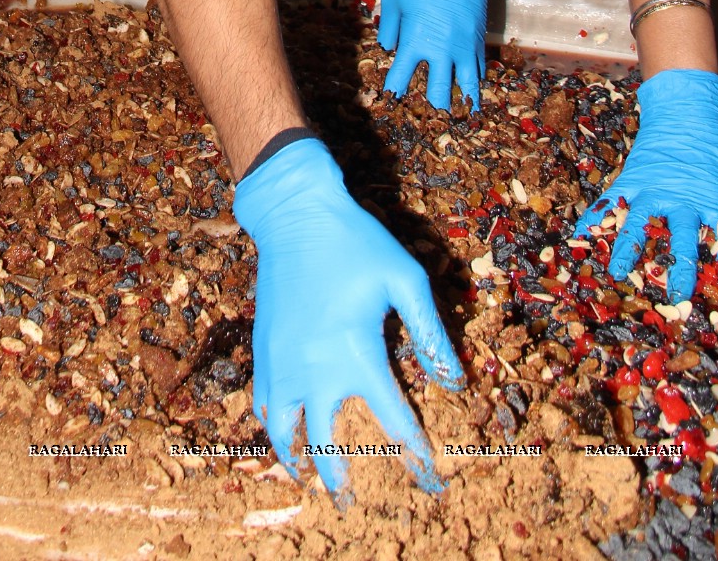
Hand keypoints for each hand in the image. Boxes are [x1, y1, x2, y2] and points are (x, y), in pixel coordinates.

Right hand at [234, 137, 462, 496]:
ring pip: (284, 433)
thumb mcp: (404, 278)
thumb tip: (454, 382)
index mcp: (356, 353)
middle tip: (353, 505)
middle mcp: (315, 367)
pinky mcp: (263, 348)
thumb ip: (430, 332)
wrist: (294, 213)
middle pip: (327, 445)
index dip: (416, 455)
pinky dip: (272, 427)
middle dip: (343, 480)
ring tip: (310, 481)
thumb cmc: (356, 242)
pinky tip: (283, 435)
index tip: (432, 478)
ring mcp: (283, 361)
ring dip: (298, 462)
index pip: (393, 422)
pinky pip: (263, 403)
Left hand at [379, 0, 489, 112]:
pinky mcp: (479, 36)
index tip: (391, 99)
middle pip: (439, 91)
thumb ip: (390, 27)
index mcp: (416, 41)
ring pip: (468, 85)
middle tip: (429, 118)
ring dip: (463, 102)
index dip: (395, 90)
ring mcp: (464, 45)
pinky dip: (477, 80)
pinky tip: (475, 88)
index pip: (402, 78)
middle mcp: (442, 49)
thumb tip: (391, 48)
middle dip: (433, 107)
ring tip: (462, 118)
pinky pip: (480, 67)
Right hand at [573, 68, 717, 301]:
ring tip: (617, 272)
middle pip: (682, 240)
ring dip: (629, 249)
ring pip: (640, 224)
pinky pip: (611, 201)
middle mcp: (680, 200)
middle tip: (675, 295)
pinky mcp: (632, 181)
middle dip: (678, 269)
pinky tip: (579, 235)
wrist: (684, 114)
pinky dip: (595, 218)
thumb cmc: (714, 149)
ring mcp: (653, 191)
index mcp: (711, 202)